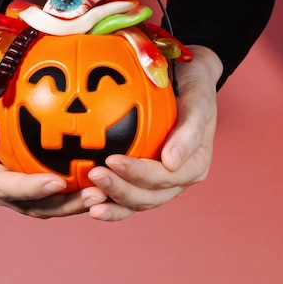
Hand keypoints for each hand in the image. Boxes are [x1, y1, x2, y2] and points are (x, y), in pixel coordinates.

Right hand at [0, 20, 105, 216]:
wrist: (0, 85)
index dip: (27, 189)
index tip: (56, 182)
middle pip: (28, 205)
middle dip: (61, 205)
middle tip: (95, 194)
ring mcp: (16, 187)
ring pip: (47, 206)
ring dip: (76, 205)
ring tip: (106, 194)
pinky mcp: (37, 184)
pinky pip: (59, 195)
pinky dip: (80, 192)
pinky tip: (107, 180)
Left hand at [84, 45, 222, 220]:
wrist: (186, 80)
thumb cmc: (193, 87)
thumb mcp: (198, 102)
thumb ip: (189, 132)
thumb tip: (171, 163)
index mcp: (194, 166)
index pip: (165, 177)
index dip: (138, 173)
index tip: (112, 159)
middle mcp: (178, 180)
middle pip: (148, 196)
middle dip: (120, 191)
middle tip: (94, 175)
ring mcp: (160, 184)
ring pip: (135, 202)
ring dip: (111, 203)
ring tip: (87, 200)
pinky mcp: (142, 182)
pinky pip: (123, 196)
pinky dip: (106, 200)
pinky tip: (85, 197)